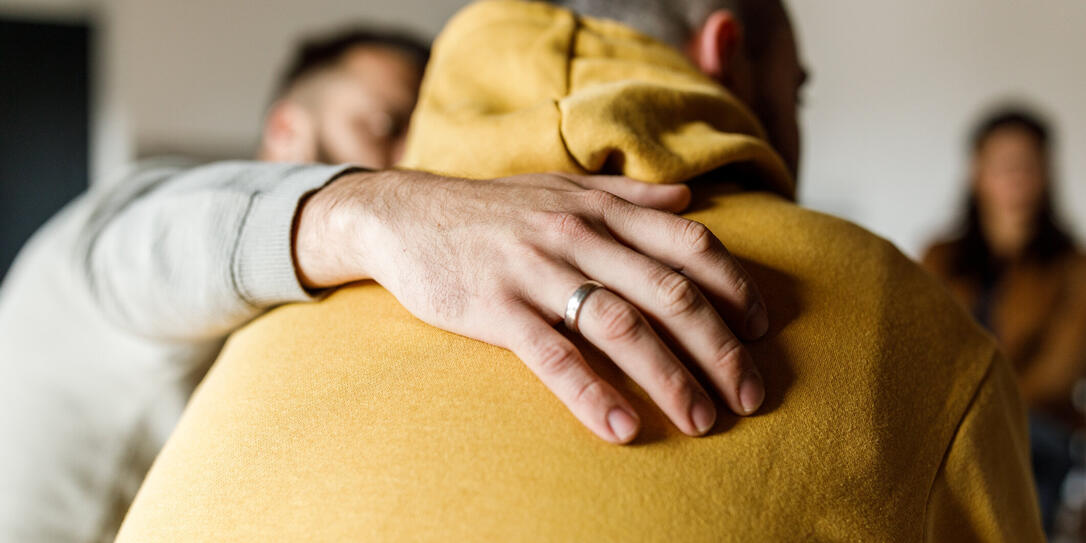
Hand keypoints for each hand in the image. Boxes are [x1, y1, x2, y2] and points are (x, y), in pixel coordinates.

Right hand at [295, 170, 767, 443]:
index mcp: (602, 210)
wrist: (404, 213)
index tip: (762, 330)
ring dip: (671, 378)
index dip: (735, 288)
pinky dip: (590, 393)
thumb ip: (629, 197)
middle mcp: (579, 237)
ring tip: (702, 421)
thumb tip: (688, 199)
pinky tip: (620, 428)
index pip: (690, 244)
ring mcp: (537, 272)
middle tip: (751, 395)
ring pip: (622, 327)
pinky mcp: (497, 308)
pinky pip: (553, 355)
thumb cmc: (493, 209)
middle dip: (720, 348)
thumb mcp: (562, 189)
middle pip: (670, 293)